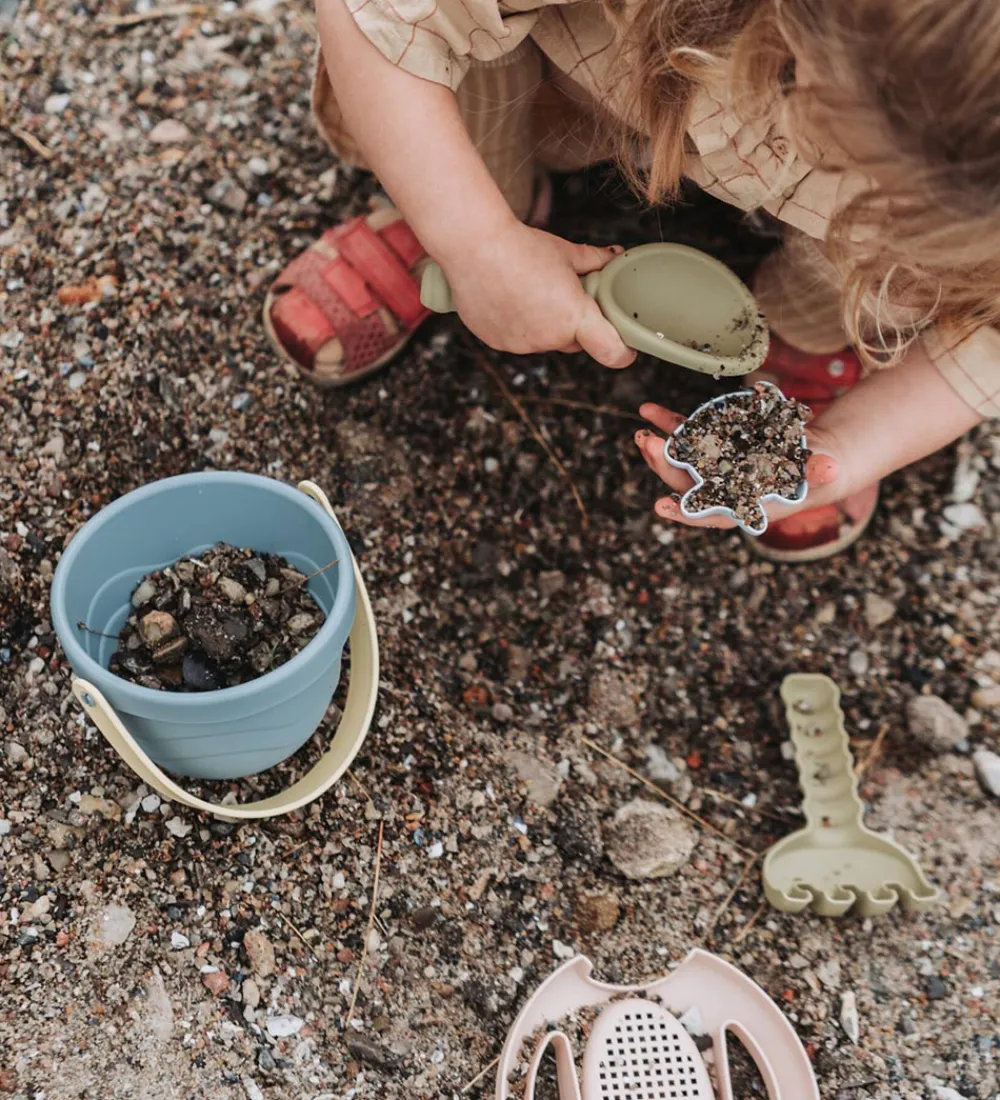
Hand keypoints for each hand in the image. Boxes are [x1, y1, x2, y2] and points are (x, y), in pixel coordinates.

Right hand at [439, 221, 635, 367]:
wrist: (474, 246)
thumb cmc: (521, 246)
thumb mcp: (566, 252)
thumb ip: (595, 261)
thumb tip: (615, 256)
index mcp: (574, 317)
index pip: (611, 352)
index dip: (622, 353)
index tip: (626, 349)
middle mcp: (550, 338)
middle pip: (572, 342)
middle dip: (573, 326)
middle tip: (561, 296)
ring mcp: (522, 344)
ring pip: (542, 341)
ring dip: (542, 325)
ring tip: (527, 291)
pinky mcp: (497, 342)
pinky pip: (516, 339)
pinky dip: (516, 325)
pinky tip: (506, 298)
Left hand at [634, 336, 985, 530]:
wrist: (835, 452)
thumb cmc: (836, 466)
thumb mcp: (834, 469)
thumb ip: (826, 471)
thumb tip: (828, 471)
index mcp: (756, 501)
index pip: (719, 512)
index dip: (689, 512)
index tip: (660, 505)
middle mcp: (735, 487)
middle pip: (694, 482)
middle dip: (667, 465)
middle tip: (644, 444)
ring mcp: (726, 466)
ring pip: (687, 460)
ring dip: (663, 444)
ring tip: (640, 428)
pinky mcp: (724, 445)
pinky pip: (694, 435)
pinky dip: (674, 424)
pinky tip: (651, 412)